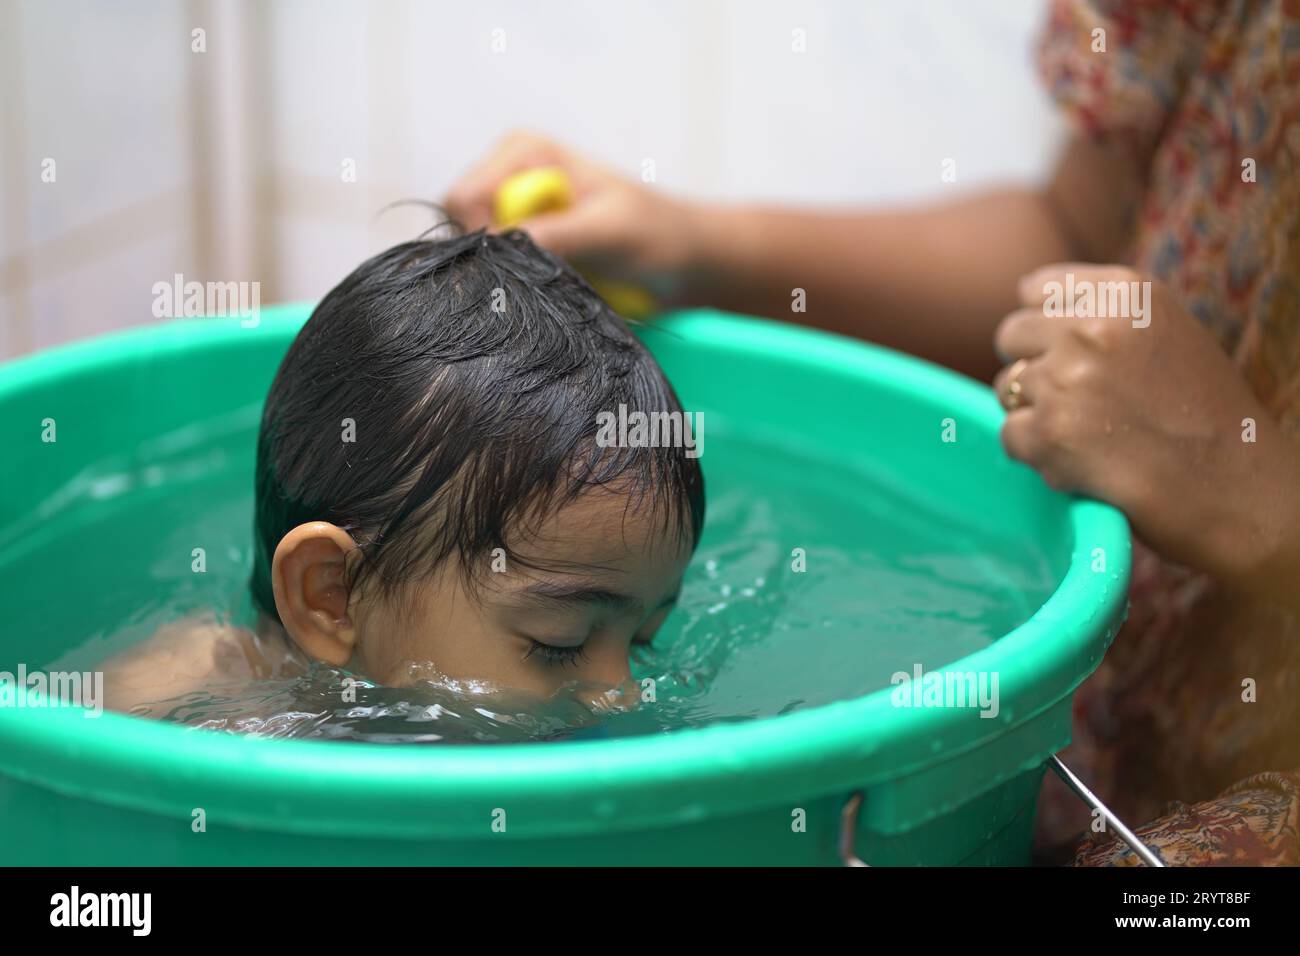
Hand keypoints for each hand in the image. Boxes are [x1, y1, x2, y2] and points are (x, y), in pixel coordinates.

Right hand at [443, 130, 697, 280]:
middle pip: (460, 229)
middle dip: (496, 259)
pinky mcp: (521, 251)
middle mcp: (508, 180)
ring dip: (510, 278)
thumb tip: (498, 247)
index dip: (484, 236)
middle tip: (549, 273)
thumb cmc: (657, 234)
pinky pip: (494, 276)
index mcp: (523, 153)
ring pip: (476, 258)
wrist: (685, 263)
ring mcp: (512, 218)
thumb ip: (555, 234)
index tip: (526, 260)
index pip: (462, 197)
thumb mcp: (608, 231)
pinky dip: (518, 289)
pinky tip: (552, 291)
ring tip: (559, 280)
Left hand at [993, 263, 1299, 600]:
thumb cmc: (1208, 419)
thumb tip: (1028, 299)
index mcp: (1126, 293)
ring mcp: (1066, 378)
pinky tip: (1083, 465)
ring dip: (1035, 415)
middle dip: (1032, 369)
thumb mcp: (1168, 335)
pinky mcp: (1050, 432)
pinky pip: (1009, 436)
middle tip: (1074, 403)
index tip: (1064, 354)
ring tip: (1089, 436)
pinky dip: (1036, 456)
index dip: (1042, 326)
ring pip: (1006, 388)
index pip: (1035, 290)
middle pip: (1011, 335)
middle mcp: (1092, 326)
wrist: (1239, 491)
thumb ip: (1105, 315)